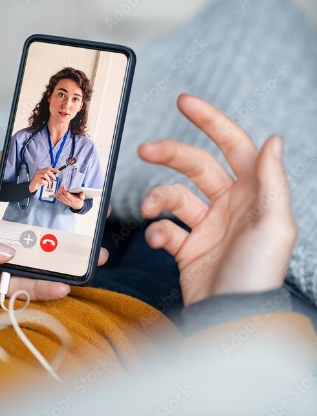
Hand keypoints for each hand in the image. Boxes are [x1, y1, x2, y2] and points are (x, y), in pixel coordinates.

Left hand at [0, 154, 110, 312]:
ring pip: (36, 249)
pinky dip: (44, 286)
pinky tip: (63, 285)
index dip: (22, 159)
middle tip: (86, 205)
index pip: (0, 172)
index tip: (51, 150)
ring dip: (62, 251)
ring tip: (89, 251)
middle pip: (30, 212)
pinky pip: (25, 283)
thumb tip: (6, 251)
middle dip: (58, 208)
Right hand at [29, 167, 57, 192]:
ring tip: (49, 182)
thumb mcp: (45, 179)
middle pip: (47, 171)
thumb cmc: (38, 182)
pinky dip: (45, 182)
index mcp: (41, 170)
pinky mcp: (36, 180)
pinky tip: (45, 184)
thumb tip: (56, 174)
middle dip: (52, 174)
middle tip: (54, 178)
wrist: (31, 187)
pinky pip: (42, 180)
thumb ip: (50, 176)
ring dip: (48, 179)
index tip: (57, 171)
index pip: (48, 168)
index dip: (53, 169)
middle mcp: (38, 172)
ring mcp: (37, 176)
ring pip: (45, 175)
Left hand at [56, 184, 84, 209]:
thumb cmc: (79, 201)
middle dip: (61, 188)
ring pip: (59, 195)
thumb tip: (81, 193)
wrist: (77, 206)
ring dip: (58, 190)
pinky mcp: (62, 201)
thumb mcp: (82, 198)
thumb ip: (82, 196)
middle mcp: (67, 200)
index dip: (64, 189)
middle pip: (61, 194)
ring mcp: (64, 201)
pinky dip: (57, 194)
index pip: (66, 194)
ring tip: (61, 186)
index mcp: (72, 199)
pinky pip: (58, 198)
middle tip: (62, 184)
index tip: (64, 185)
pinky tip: (58, 190)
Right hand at [138, 94, 296, 305]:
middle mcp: (229, 205)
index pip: (233, 145)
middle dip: (169, 153)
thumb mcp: (274, 224)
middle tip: (144, 150)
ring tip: (151, 210)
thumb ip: (270, 180)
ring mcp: (206, 226)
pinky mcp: (186, 247)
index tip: (184, 102)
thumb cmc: (258, 273)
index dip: (211, 121)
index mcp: (252, 193)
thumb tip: (274, 139)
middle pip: (195, 165)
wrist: (231, 317)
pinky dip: (156, 232)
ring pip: (174, 196)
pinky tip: (160, 243)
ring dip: (158, 199)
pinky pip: (165, 229)